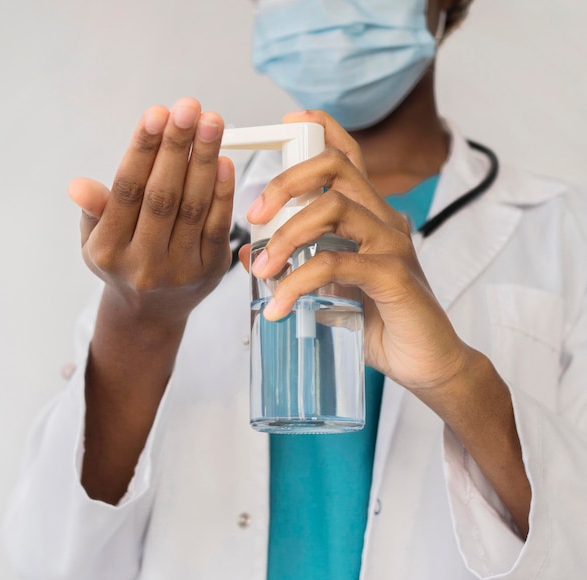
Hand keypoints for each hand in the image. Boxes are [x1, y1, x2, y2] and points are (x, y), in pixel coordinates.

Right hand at [68, 98, 234, 331]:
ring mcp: (180, 271)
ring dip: (204, 162)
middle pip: (163, 196)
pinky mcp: (211, 272)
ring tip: (212, 122)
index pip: (127, 191)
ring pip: (194, 209)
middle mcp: (143, 263)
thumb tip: (78, 185)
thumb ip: (95, 210)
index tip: (157, 112)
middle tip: (189, 107)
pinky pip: (218, 228)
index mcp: (108, 250)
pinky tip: (225, 162)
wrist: (150, 312)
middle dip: (177, 147)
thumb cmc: (122, 263)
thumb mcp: (96, 241)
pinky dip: (223, 194)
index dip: (143, 150)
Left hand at [243, 109, 468, 393]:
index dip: (321, 129)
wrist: (424, 362)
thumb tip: (250, 254)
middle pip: (335, 168)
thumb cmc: (379, 322)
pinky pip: (336, 262)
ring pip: (333, 208)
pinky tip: (278, 308)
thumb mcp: (329, 289)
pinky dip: (298, 282)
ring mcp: (392, 244)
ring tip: (262, 271)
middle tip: (253, 214)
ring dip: (287, 235)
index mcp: (370, 216)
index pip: (349, 157)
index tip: (286, 123)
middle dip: (286, 181)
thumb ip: (296, 266)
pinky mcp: (393, 275)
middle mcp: (384, 220)